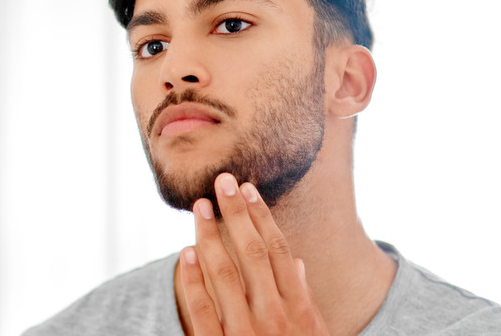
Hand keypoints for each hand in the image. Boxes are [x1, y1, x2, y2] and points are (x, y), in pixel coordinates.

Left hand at [178, 173, 328, 334]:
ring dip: (210, 236)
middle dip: (236, 213)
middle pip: (252, 253)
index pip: (277, 251)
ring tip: (200, 206)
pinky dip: (193, 280)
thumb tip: (298, 265)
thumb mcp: (314, 332)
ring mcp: (247, 334)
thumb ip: (305, 300)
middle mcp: (275, 317)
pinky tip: (187, 252)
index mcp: (300, 309)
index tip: (247, 190)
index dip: (261, 217)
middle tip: (223, 180)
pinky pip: (202, 311)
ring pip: (225, 275)